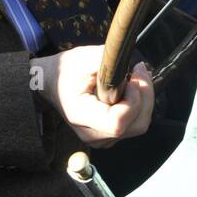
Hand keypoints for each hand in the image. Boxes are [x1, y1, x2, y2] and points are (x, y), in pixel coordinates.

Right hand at [31, 45, 154, 146]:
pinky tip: (130, 89)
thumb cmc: (67, 70)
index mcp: (81, 116)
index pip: (118, 123)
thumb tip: (132, 64)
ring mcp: (101, 139)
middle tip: (139, 72)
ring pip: (139, 125)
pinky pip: (134, 124)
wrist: (52, 83)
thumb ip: (108, 61)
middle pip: (135, 126)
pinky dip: (139, 105)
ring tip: (135, 78)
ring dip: (144, 100)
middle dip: (144, 97)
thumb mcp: (83, 58)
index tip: (131, 78)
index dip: (133, 101)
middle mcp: (92, 134)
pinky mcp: (109, 136)